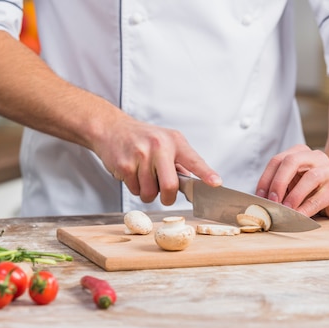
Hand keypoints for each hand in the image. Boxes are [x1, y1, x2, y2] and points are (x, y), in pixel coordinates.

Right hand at [93, 116, 221, 205]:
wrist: (111, 129)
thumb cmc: (142, 138)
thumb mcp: (165, 141)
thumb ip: (179, 162)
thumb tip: (193, 184)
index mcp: (174, 141)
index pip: (194, 160)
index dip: (206, 174)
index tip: (216, 184)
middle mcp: (159, 147)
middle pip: (170, 186)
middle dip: (168, 198)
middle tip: (165, 196)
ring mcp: (141, 156)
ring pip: (150, 193)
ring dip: (148, 192)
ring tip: (143, 176)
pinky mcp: (125, 165)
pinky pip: (135, 190)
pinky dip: (135, 188)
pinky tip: (131, 173)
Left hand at [255, 144, 328, 217]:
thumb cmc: (313, 189)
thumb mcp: (294, 184)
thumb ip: (280, 188)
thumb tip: (260, 202)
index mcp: (300, 153)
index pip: (277, 160)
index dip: (266, 179)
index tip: (259, 196)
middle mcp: (316, 157)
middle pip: (291, 162)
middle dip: (278, 182)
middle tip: (271, 201)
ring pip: (310, 177)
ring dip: (293, 195)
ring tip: (284, 209)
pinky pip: (320, 198)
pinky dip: (306, 209)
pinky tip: (298, 217)